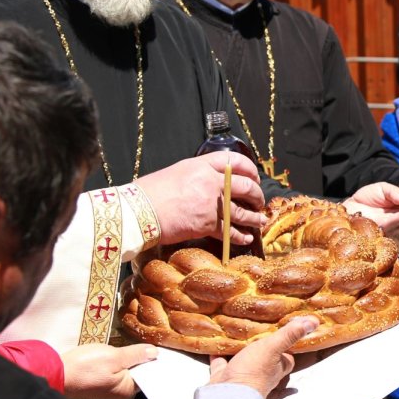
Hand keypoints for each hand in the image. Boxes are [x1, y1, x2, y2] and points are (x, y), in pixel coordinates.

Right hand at [60, 343, 156, 398]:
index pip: (148, 375)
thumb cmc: (84, 367)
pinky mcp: (99, 382)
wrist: (56, 372)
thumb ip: (136, 355)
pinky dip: (116, 361)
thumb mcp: (114, 357)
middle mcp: (119, 392)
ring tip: (128, 347)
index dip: (152, 361)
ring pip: (125, 370)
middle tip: (143, 343)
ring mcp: (109, 388)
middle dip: (139, 358)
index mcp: (126, 390)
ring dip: (127, 358)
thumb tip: (153, 352)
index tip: (158, 349)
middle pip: (137, 372)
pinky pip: (114, 370)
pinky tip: (114, 353)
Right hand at [135, 153, 265, 246]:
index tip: (254, 176)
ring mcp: (212, 204)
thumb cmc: (149, 193)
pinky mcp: (208, 225)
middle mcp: (211, 182)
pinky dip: (241, 236)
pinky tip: (247, 238)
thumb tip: (206, 183)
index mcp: (201, 165)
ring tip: (260, 220)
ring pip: (243, 211)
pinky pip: (231, 231)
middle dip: (256, 194)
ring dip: (255, 217)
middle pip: (246, 186)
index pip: (234, 161)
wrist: (138, 212)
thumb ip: (195, 175)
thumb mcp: (175, 173)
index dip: (249, 168)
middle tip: (258, 200)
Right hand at [207, 317, 318, 398]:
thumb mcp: (274, 348)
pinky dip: (219, 354)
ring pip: (243, 359)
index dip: (287, 344)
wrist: (227, 396)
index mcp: (277, 366)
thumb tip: (314, 322)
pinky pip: (221, 362)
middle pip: (264, 357)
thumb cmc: (253, 373)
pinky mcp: (224, 376)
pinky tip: (216, 343)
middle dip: (262, 346)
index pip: (287, 355)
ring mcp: (242, 375)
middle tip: (258, 329)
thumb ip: (290, 334)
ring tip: (237, 332)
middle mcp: (261, 372)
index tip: (285, 330)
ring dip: (240, 349)